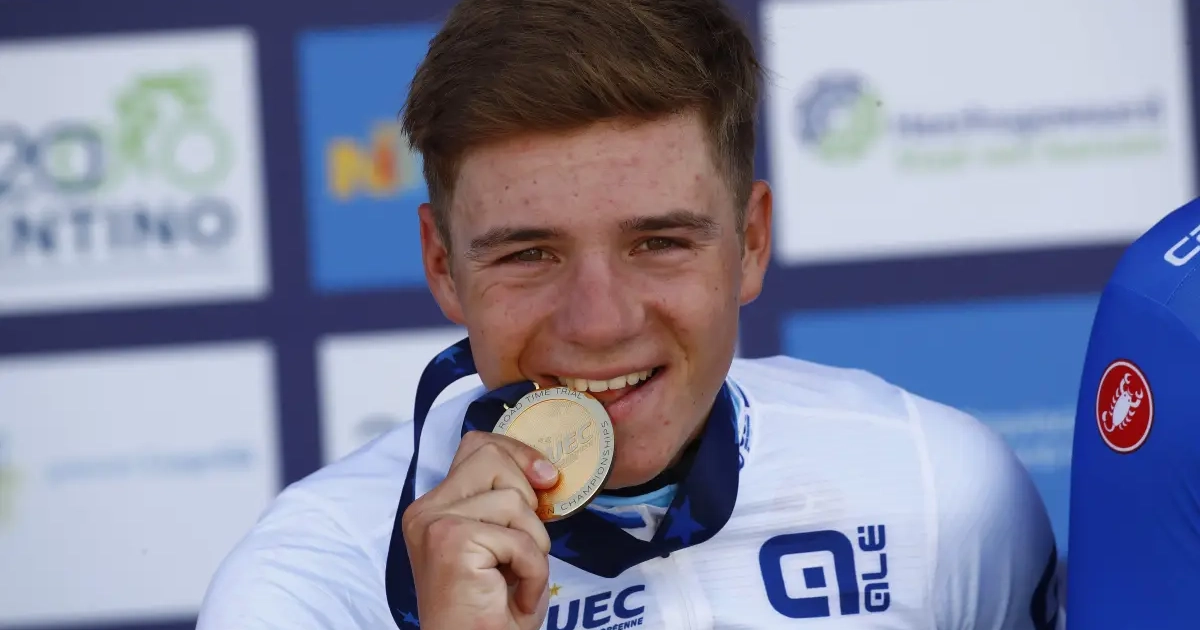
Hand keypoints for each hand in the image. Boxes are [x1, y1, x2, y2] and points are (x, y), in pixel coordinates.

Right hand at [402, 430, 560, 629]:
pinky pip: (520, 538)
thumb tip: (545, 471)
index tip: (546, 478)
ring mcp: (434, 523)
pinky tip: (514, 596)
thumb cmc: (492, 610)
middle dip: (526, 499)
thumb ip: (512, 502)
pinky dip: (532, 570)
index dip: (518, 454)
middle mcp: (425, 510)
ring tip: (515, 579)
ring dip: (532, 544)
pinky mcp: (451, 542)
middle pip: (491, 456)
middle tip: (522, 547)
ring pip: (513, 499)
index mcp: (435, 506)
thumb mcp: (505, 542)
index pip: (478, 446)